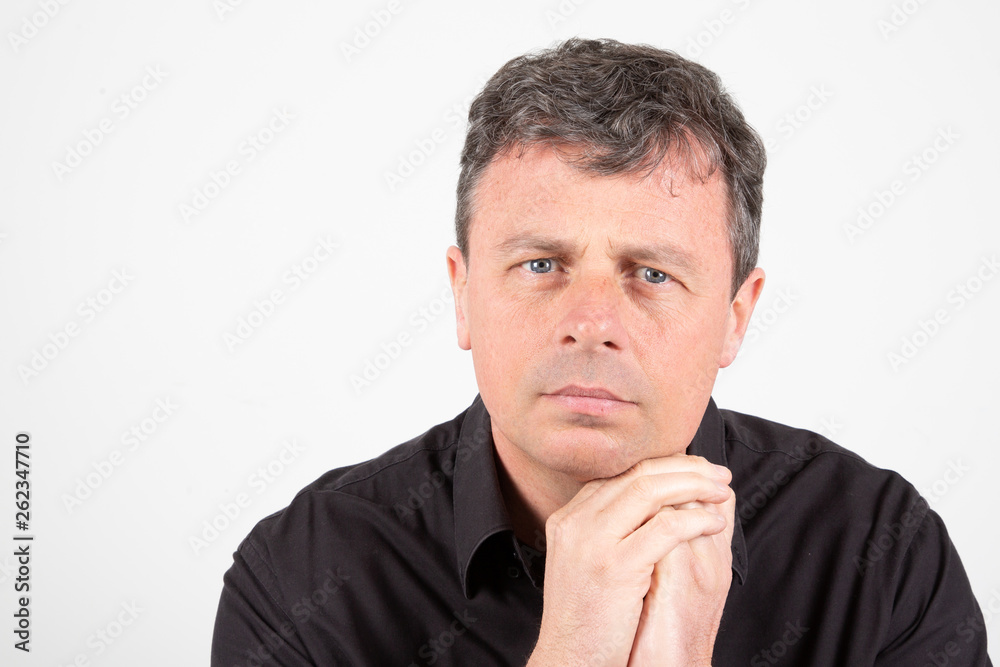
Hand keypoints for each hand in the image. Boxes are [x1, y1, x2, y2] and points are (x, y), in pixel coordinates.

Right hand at [525, 456, 731, 666]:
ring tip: (720, 491)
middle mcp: (576, 523)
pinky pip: (664, 528)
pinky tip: (713, 522)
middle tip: (716, 473)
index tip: (693, 469)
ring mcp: (592, 542)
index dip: (663, 466)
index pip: (621, 474)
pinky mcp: (614, 566)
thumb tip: (647, 507)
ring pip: (650, 491)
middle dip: (684, 469)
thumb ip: (605, 531)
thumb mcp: (584, 563)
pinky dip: (695, 520)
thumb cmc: (587, 621)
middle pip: (637, 475)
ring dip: (693, 486)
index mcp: (569, 519)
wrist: (570, 662)